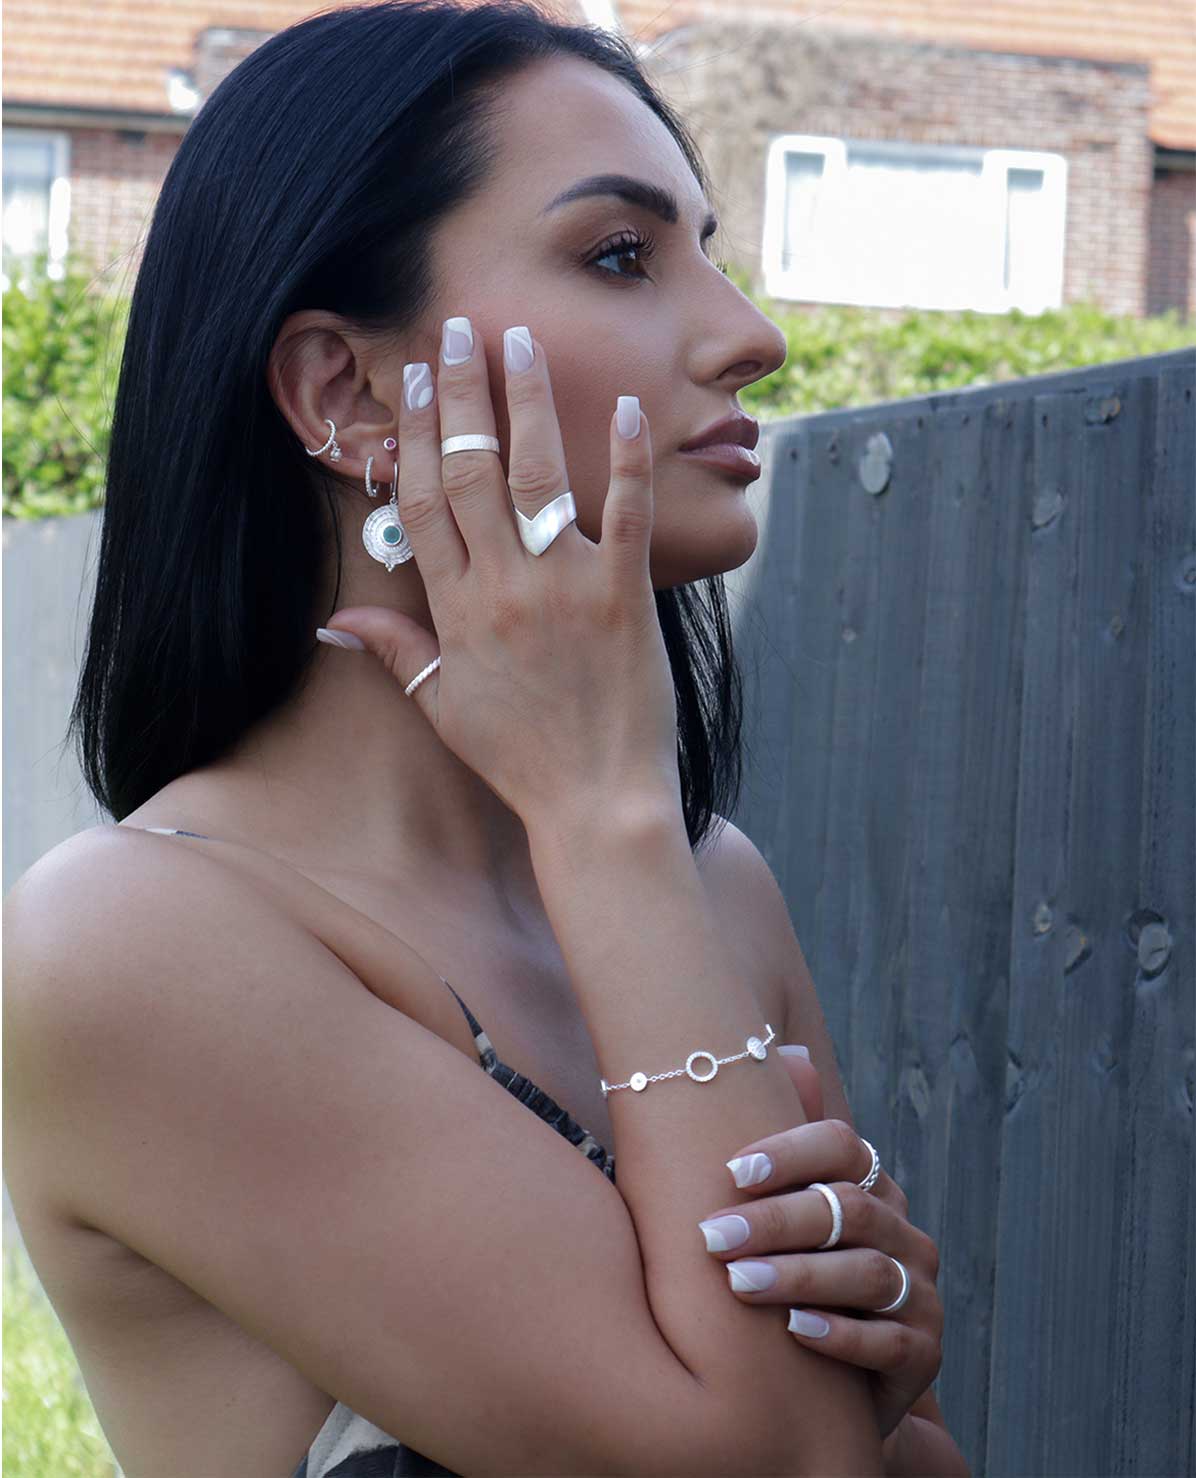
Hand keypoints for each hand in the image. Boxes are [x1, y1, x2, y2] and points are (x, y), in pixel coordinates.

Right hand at [320, 320, 682, 834]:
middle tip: (457, 332)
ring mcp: (567, 586)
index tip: (408, 384)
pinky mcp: (627, 595)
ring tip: (520, 342)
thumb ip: (393, 652)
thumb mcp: (442, 707)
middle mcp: (504, 586)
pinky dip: (628, 458)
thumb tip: (334, 622)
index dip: (412, 437)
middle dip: (460, 396)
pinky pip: (627, 514)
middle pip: (471, 473)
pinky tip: (627, 405)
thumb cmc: (519, 757)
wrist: (595, 801)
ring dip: (527, 403)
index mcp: (456, 610)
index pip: (422, 504)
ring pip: (538, 476)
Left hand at [697, 1049, 943, 1442]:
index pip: (842, 1146)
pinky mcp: (925, 1354)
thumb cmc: (783, 1281)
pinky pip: (890, 1341)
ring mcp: (920, 1293)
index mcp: (868, 1186)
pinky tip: (796, 1330)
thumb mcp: (774, 1217)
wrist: (819, 1387)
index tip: (732, 1170)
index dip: (791, 1152)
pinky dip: (841, 1334)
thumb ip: (777, 1147)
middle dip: (777, 1220)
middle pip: (847, 1210)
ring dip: (800, 1275)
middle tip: (713, 1236)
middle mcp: (903, 1232)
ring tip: (741, 1283)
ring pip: (867, 1273)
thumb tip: (790, 1053)